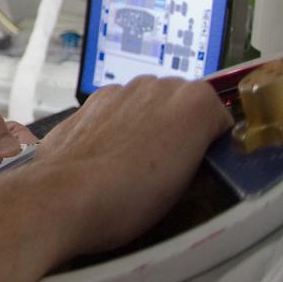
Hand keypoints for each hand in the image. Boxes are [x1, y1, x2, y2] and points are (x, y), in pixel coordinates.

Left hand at [36, 76, 230, 256]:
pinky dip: (117, 124)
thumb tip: (187, 146)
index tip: (199, 166)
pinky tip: (106, 155)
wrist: (63, 194)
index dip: (210, 144)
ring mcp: (121, 89)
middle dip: (178, 128)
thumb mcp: (184, 181)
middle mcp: (158, 85)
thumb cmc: (132, 196)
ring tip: (134, 163)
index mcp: (194, 102)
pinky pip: (116, 108)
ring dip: (146, 123)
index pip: (218, 118)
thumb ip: (193, 150)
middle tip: (168, 167)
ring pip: (146, 102)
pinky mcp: (89, 100)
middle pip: (180, 103)